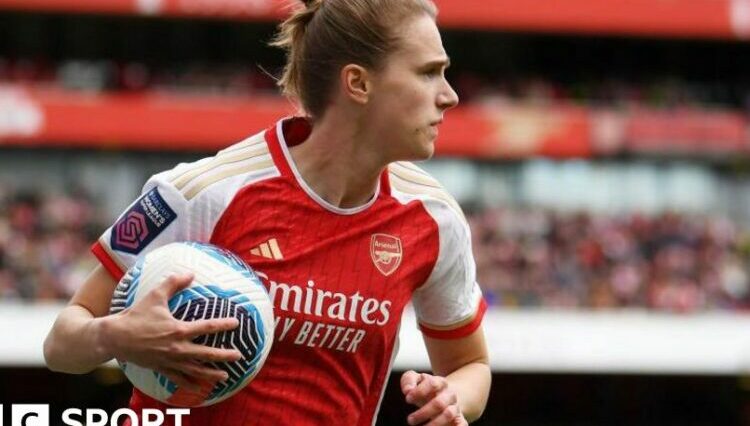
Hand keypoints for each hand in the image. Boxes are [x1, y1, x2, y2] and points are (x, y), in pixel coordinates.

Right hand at [102, 273, 241, 390]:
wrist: (114, 337)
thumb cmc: (136, 315)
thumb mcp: (155, 296)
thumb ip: (173, 283)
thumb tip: (190, 272)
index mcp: (178, 330)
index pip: (207, 327)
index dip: (223, 325)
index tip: (236, 323)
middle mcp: (177, 348)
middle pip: (206, 353)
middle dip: (224, 355)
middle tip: (238, 356)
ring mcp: (170, 361)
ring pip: (195, 370)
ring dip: (211, 374)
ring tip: (225, 376)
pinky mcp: (161, 368)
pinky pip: (178, 379)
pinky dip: (190, 385)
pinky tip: (200, 389)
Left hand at [401, 371, 467, 425]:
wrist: (445, 395)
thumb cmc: (426, 388)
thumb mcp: (417, 380)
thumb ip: (409, 380)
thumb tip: (408, 390)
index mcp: (440, 382)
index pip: (432, 384)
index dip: (419, 391)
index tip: (408, 399)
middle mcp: (449, 395)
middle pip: (439, 403)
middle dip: (423, 413)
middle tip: (410, 420)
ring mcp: (455, 407)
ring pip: (448, 415)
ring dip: (434, 424)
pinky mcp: (459, 420)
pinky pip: (461, 425)